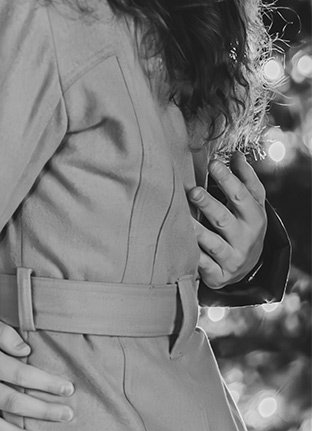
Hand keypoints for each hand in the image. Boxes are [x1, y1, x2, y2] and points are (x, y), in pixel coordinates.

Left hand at [190, 153, 266, 287]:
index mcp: (254, 217)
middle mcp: (245, 238)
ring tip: (179, 217)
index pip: (241, 196)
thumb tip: (235, 154)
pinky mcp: (218, 275)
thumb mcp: (251, 204)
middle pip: (224, 219)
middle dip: (209, 205)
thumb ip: (245, 180)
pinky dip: (191, 257)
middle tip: (193, 191)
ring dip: (195, 231)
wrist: (247, 267)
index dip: (228, 180)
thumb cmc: (243, 226)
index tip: (213, 163)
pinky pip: (202, 265)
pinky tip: (176, 248)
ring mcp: (232, 258)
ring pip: (211, 243)